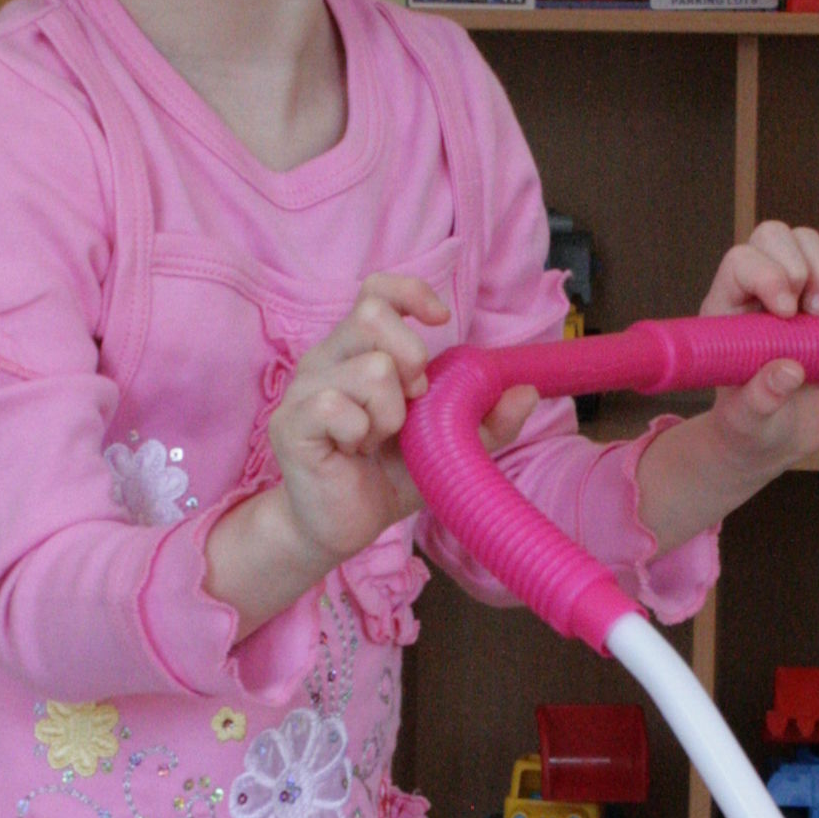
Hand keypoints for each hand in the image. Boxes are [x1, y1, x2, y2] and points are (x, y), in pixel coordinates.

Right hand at [206, 272, 531, 635]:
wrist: (344, 526)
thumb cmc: (388, 477)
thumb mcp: (448, 447)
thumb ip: (486, 421)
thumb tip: (528, 392)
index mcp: (359, 350)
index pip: (376, 291)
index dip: (411, 294)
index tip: (441, 323)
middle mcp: (327, 358)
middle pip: (373, 315)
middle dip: (412, 358)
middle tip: (411, 404)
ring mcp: (304, 388)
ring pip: (371, 370)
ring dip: (390, 415)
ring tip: (376, 441)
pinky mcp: (290, 422)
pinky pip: (339, 408)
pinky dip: (360, 434)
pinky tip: (351, 453)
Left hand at [697, 222, 818, 477]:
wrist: (776, 442)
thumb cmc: (750, 429)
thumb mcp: (746, 423)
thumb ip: (758, 401)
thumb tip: (787, 371)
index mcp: (726, 311)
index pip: (740, 260)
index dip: (767, 274)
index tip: (785, 314)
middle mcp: (758, 294)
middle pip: (774, 235)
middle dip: (800, 264)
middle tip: (809, 313)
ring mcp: (795, 297)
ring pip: (809, 242)